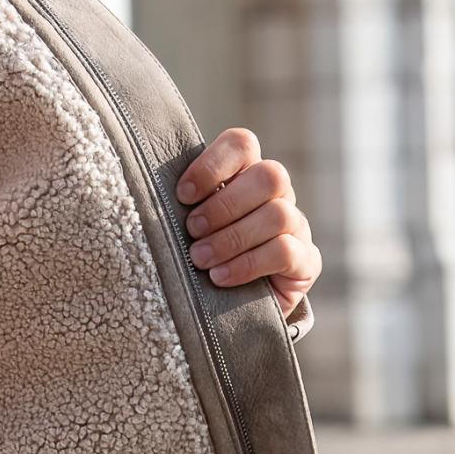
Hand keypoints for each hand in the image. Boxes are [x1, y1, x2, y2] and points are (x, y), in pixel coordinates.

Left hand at [176, 127, 320, 320]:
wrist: (232, 309)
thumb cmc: (202, 258)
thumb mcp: (189, 229)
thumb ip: (182, 207)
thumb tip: (148, 196)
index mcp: (246, 175)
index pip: (242, 144)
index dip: (213, 165)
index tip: (182, 195)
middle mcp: (277, 195)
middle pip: (269, 176)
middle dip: (224, 205)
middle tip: (192, 230)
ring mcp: (296, 226)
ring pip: (277, 215)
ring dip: (231, 238)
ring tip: (200, 259)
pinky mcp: (306, 261)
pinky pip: (284, 251)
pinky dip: (247, 264)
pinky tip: (220, 277)